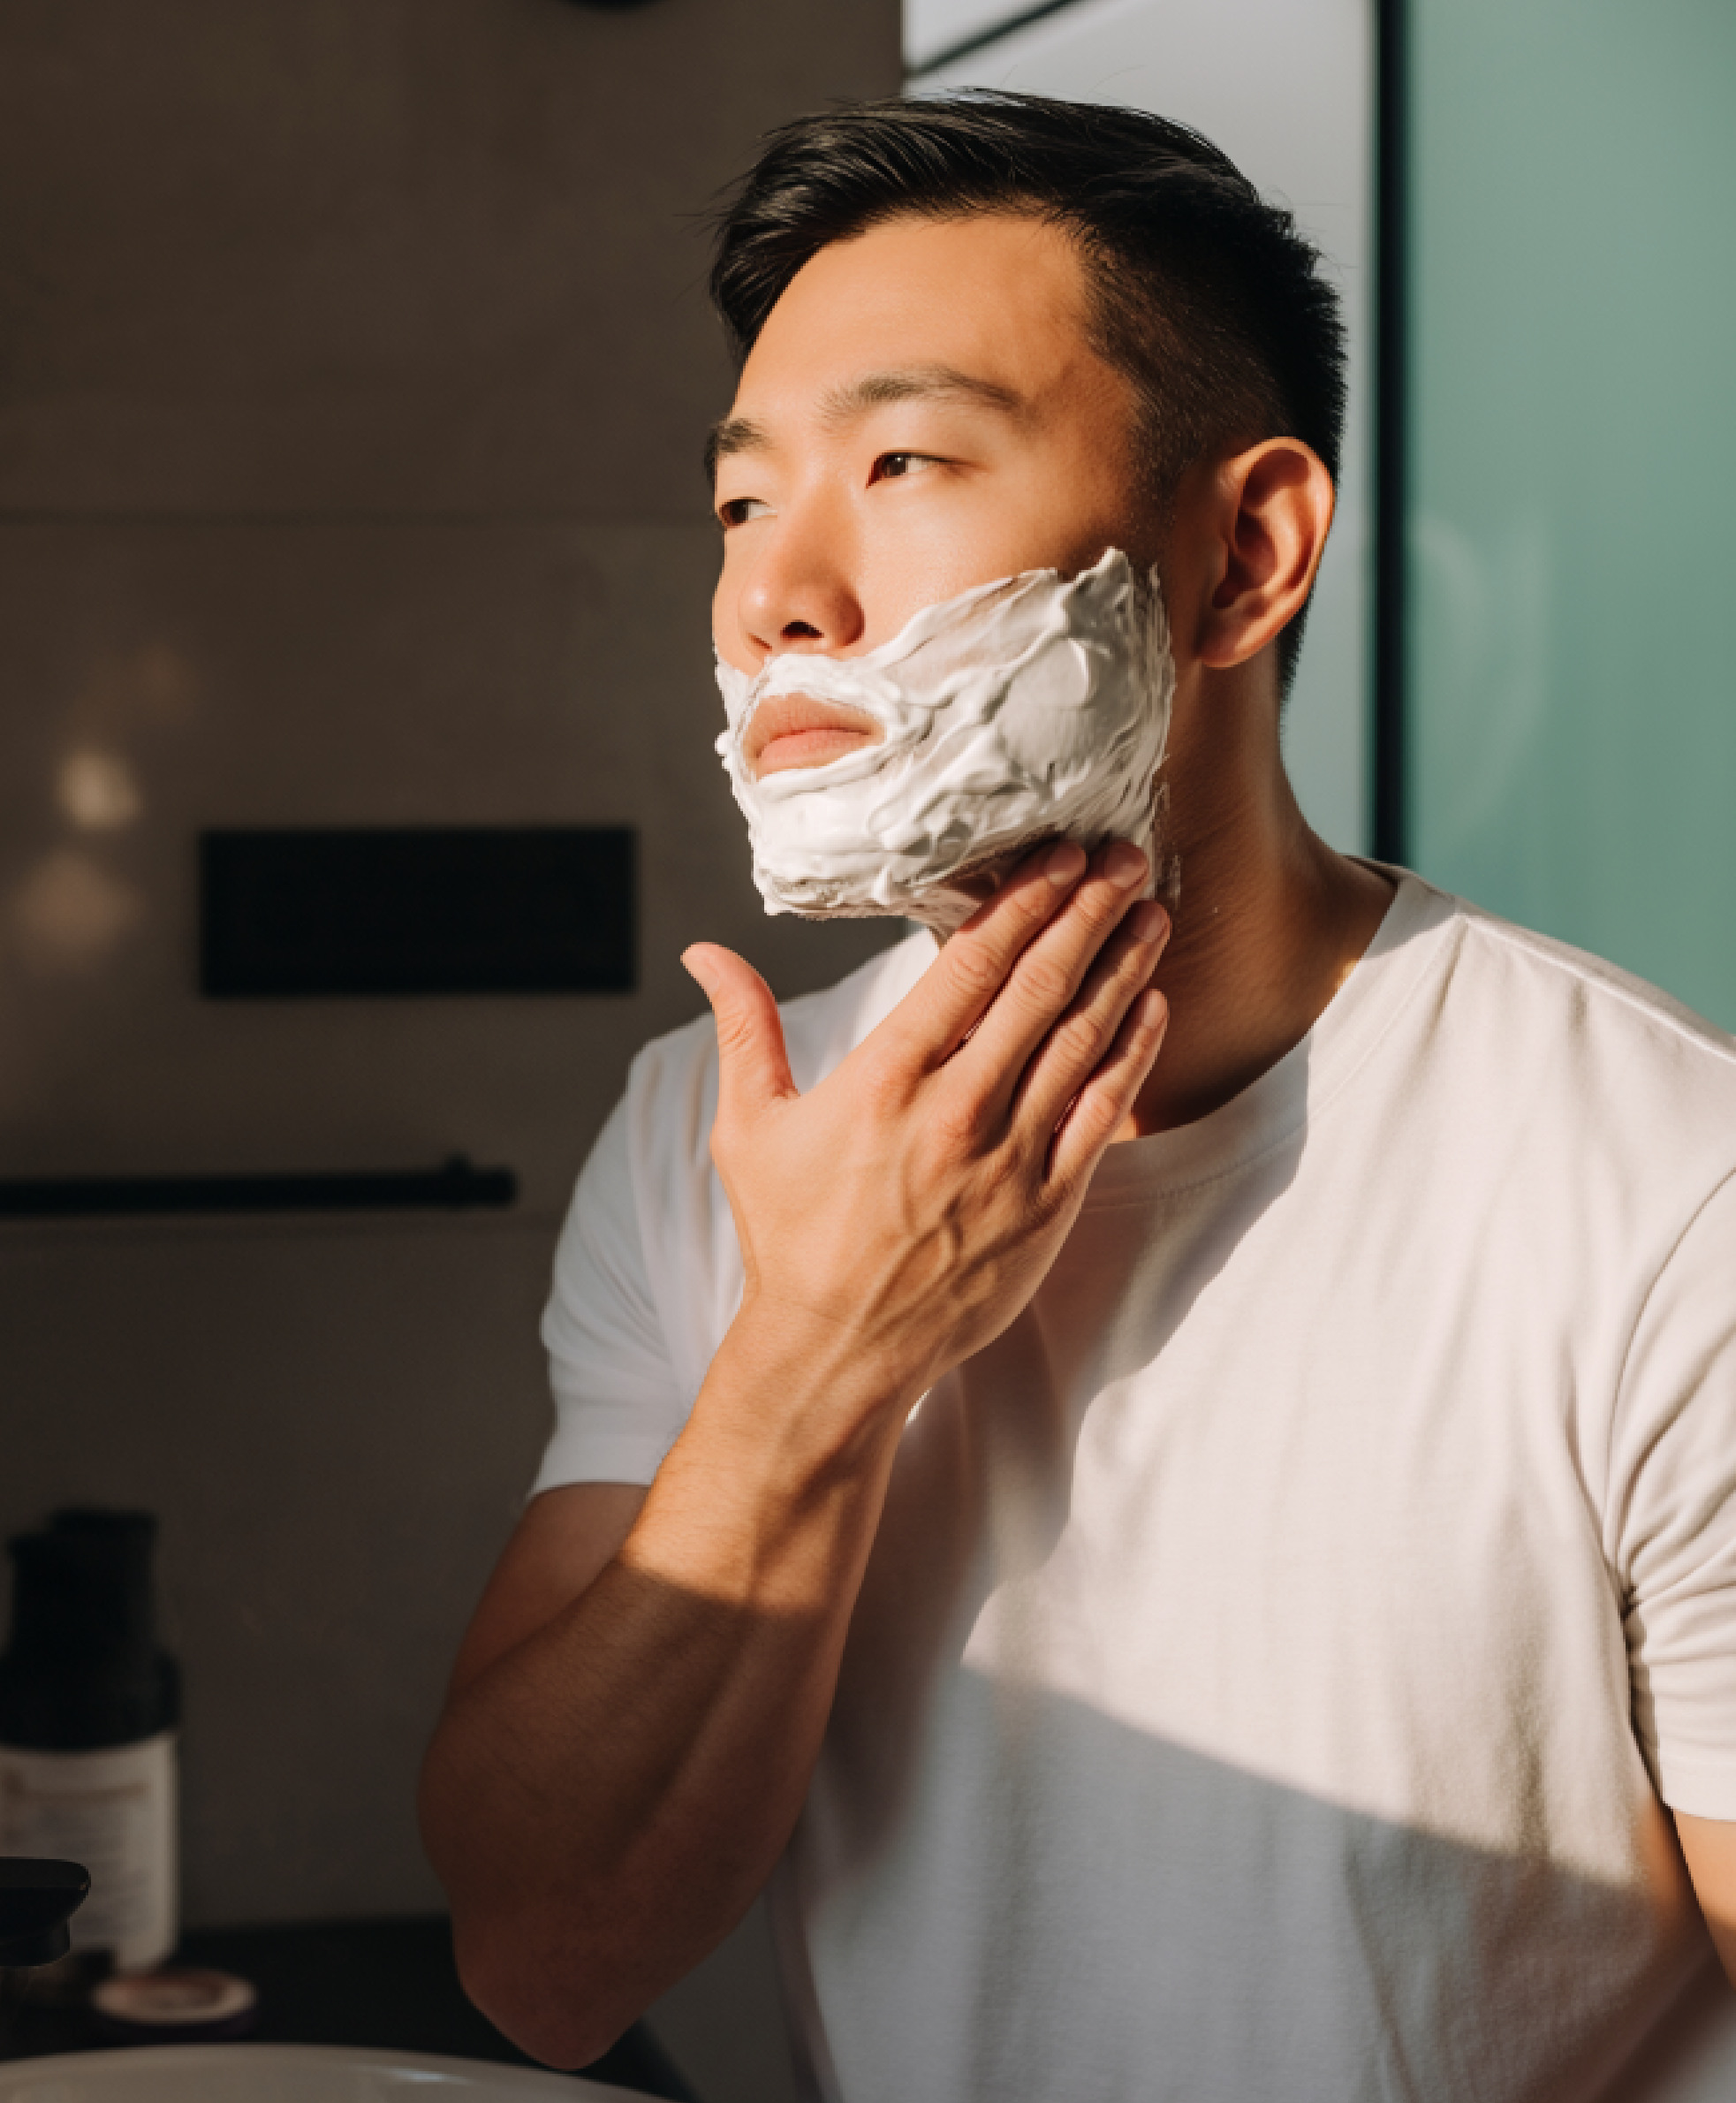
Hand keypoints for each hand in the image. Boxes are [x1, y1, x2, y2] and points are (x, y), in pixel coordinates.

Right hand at [682, 841, 1169, 1423]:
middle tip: (1124, 856)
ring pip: (1082, 1040)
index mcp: (886, 1081)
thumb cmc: (789, 1237)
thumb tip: (703, 951)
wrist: (838, 1351)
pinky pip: (1104, 1113)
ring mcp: (1010, 1161)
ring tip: (1151, 911)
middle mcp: (956, 1112)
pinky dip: (1132, 1054)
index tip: (1057, 854)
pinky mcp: (1048, 1206)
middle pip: (1039, 987)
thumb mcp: (749, 1128)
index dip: (1023, 901)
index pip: (970, 965)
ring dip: (1122, 968)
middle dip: (1087, 912)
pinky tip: (1153, 1006)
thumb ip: (742, 1028)